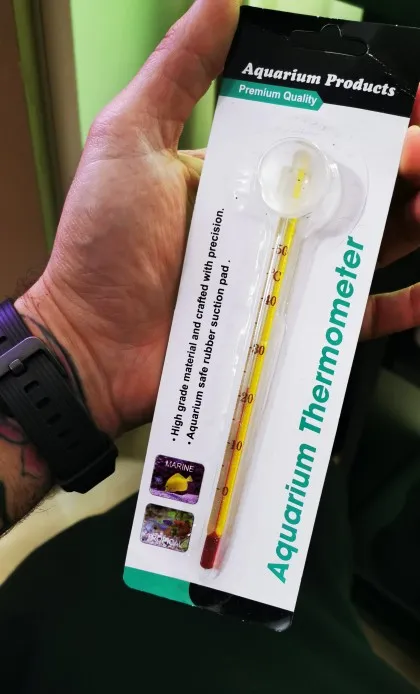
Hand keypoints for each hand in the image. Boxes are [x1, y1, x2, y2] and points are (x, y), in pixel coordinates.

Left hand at [16, 0, 419, 438]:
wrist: (89, 345)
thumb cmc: (100, 247)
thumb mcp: (130, 141)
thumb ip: (178, 72)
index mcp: (240, 175)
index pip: (320, 135)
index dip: (368, 114)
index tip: (407, 95)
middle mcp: (269, 224)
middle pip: (355, 188)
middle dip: (404, 163)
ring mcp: (281, 277)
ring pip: (365, 245)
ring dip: (411, 220)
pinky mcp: (287, 330)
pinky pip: (352, 318)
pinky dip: (398, 306)